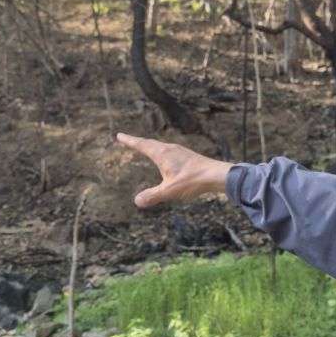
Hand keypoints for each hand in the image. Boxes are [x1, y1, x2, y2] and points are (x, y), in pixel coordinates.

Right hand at [116, 132, 231, 207]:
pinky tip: (165, 157)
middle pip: (149, 143)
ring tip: (143, 147)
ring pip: (159, 145)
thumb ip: (153, 196)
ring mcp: (179, 151)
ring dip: (149, 145)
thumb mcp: (170, 191)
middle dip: (137, 142)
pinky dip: (160, 150)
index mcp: (162, 154)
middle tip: (127, 140)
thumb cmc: (193, 181)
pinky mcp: (187, 155)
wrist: (216, 175)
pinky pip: (168, 150)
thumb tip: (137, 201)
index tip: (119, 136)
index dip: (129, 141)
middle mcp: (169, 149)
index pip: (141, 145)